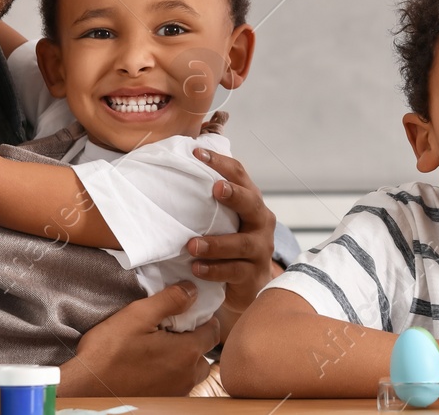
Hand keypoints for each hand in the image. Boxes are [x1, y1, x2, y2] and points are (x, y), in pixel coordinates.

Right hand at [60, 282, 220, 395]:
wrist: (86, 388)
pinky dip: (170, 374)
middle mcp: (187, 376)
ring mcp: (175, 392)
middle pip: (204, 353)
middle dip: (195, 340)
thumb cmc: (109, 351)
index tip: (188, 312)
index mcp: (187, 353)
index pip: (213, 331)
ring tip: (159, 347)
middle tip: (171, 329)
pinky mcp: (162, 401)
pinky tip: (150, 365)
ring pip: (191, 371)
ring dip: (182, 359)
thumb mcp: (139, 315)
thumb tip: (193, 290)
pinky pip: (177, 384)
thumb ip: (171, 300)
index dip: (204, 318)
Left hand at [187, 147, 277, 335]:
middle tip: (215, 189)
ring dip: (216, 243)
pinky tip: (196, 268)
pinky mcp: (253, 274)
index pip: (240, 175)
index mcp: (252, 203)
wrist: (251, 285)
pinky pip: (234, 271)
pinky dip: (214, 269)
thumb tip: (178, 169)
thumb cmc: (231, 245)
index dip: (221, 163)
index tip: (197, 153)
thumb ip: (210, 201)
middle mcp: (261, 222)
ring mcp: (260, 249)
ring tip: (191, 244)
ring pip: (241, 243)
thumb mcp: (225, 220)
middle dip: (235, 195)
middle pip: (252, 204)